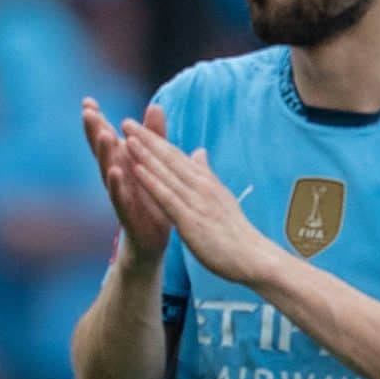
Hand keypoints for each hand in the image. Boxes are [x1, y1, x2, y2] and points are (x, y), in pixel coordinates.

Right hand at [83, 98, 170, 265]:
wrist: (151, 240)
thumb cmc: (149, 197)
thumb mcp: (153, 163)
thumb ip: (154, 136)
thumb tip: (155, 105)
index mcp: (123, 163)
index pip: (107, 138)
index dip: (97, 121)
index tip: (87, 101)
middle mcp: (117, 177)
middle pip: (102, 151)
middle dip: (94, 131)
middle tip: (87, 111)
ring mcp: (120, 195)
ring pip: (108, 171)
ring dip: (104, 154)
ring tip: (103, 135)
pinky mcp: (127, 213)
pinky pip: (120, 198)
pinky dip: (116, 185)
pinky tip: (114, 172)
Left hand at [123, 121, 276, 288]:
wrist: (252, 257)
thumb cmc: (235, 231)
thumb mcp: (220, 197)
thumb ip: (206, 174)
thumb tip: (199, 152)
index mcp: (206, 181)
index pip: (177, 155)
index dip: (156, 140)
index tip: (138, 126)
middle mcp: (201, 185)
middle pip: (170, 158)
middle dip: (147, 139)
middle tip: (127, 121)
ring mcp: (196, 201)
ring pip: (166, 173)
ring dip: (145, 154)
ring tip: (127, 138)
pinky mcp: (191, 219)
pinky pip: (167, 197)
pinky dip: (151, 181)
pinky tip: (136, 170)